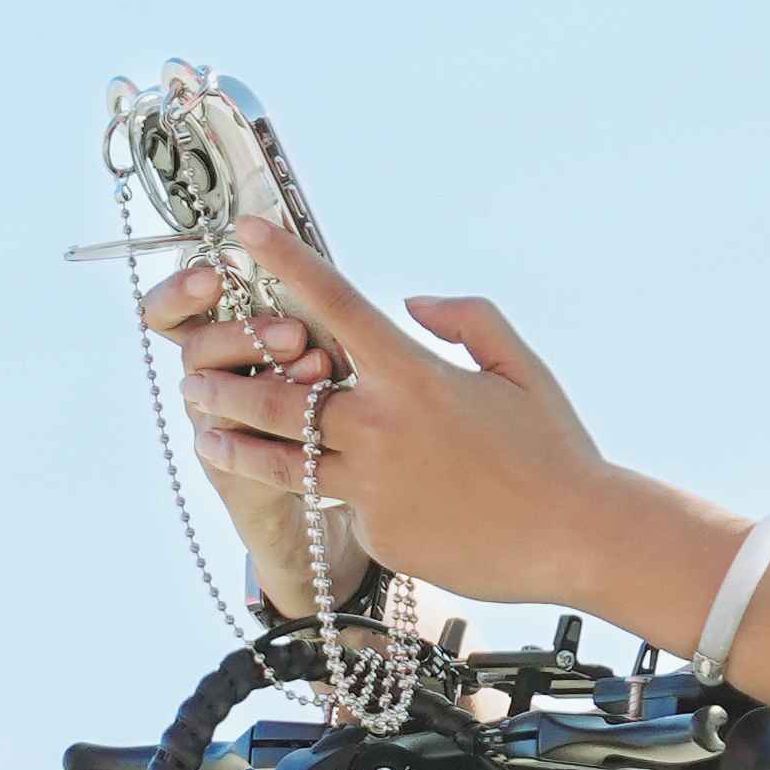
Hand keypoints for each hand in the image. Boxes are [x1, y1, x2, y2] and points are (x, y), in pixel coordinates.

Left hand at [140, 222, 618, 614]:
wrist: (577, 538)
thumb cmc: (554, 449)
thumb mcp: (520, 368)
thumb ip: (467, 320)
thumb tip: (410, 305)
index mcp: (414, 375)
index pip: (334, 303)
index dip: (285, 260)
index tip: (245, 231)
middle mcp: (381, 428)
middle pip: (275, 397)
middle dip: (224, 381)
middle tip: (191, 376)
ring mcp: (373, 486)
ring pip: (280, 462)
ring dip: (236, 443)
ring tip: (206, 434)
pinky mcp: (377, 533)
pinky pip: (345, 507)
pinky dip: (346, 496)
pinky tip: (366, 498)